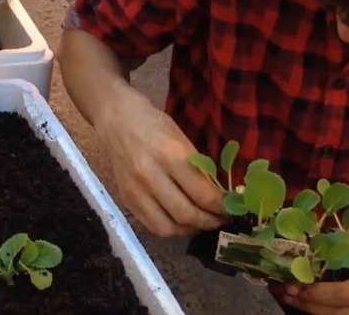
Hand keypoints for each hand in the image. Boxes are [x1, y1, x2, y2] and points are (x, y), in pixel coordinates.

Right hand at [94, 84, 224, 236]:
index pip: (203, 195)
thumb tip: (220, 197)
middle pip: (186, 215)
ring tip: (200, 222)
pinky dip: (170, 228)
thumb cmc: (154, 125)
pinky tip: (179, 220)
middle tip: (220, 219)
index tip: (232, 208)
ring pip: (168, 227)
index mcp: (170, 155)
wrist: (117, 119)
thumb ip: (199, 169)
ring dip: (189, 229)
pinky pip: (151, 226)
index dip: (222, 207)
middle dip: (209, 222)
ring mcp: (135, 190)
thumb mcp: (182, 140)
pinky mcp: (126, 198)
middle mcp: (150, 175)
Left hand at [285, 231, 348, 313]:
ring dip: (319, 311)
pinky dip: (333, 311)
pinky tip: (317, 303)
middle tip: (288, 294)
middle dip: (312, 306)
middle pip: (343, 314)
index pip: (344, 295)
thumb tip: (324, 236)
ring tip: (296, 300)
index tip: (295, 284)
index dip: (317, 293)